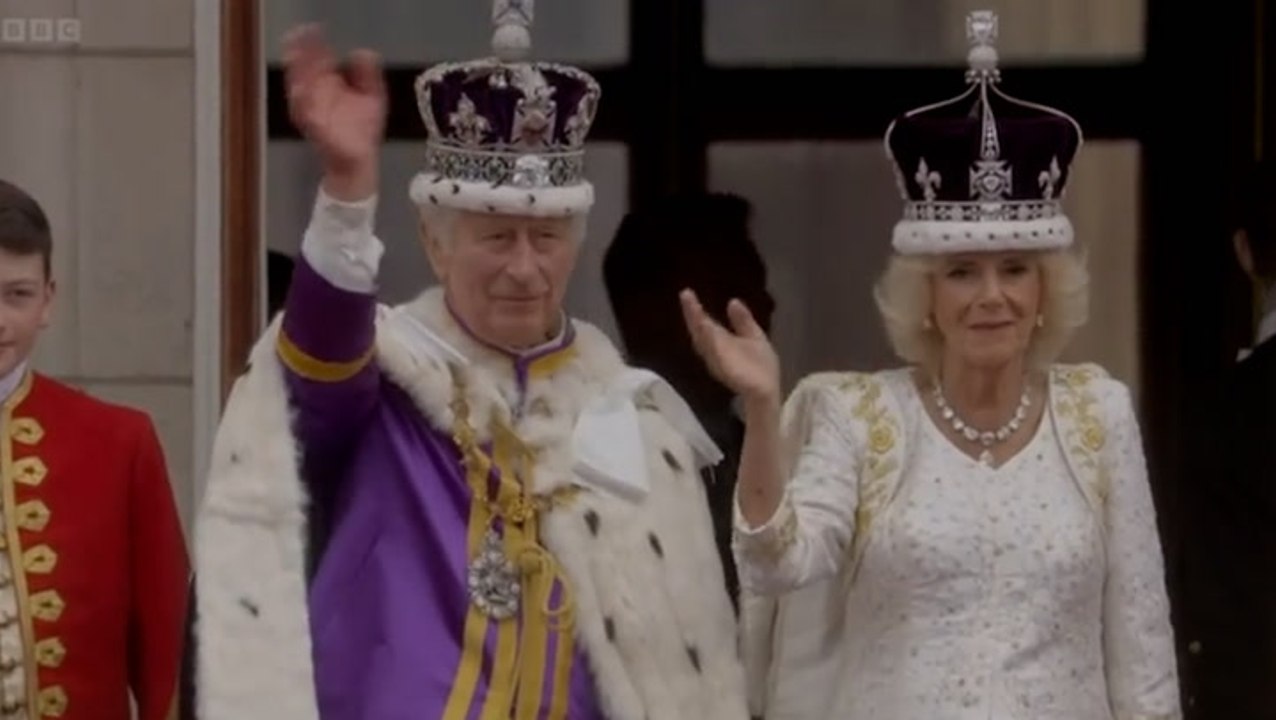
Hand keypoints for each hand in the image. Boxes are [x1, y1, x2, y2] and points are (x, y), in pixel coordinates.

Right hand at [282, 24, 386, 196]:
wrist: (359, 163)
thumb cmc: (361, 129)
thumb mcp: (371, 96)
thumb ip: (368, 74)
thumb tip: (362, 52)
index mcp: (328, 85)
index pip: (318, 60)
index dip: (314, 45)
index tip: (312, 29)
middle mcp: (317, 97)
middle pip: (303, 71)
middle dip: (299, 55)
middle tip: (296, 36)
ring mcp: (313, 113)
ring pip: (299, 90)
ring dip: (295, 76)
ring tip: (292, 58)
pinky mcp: (316, 131)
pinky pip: (306, 116)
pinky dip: (302, 104)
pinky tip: (301, 91)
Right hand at [680, 289, 780, 404]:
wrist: (767, 392)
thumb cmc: (760, 368)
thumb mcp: (753, 336)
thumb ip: (742, 321)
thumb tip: (732, 300)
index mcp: (721, 341)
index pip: (705, 324)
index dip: (696, 311)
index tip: (687, 293)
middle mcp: (715, 350)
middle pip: (699, 330)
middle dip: (692, 313)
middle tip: (685, 294)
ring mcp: (718, 358)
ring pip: (703, 338)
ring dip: (697, 322)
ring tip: (690, 303)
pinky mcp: (725, 367)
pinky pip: (715, 351)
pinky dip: (709, 338)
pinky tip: (705, 324)